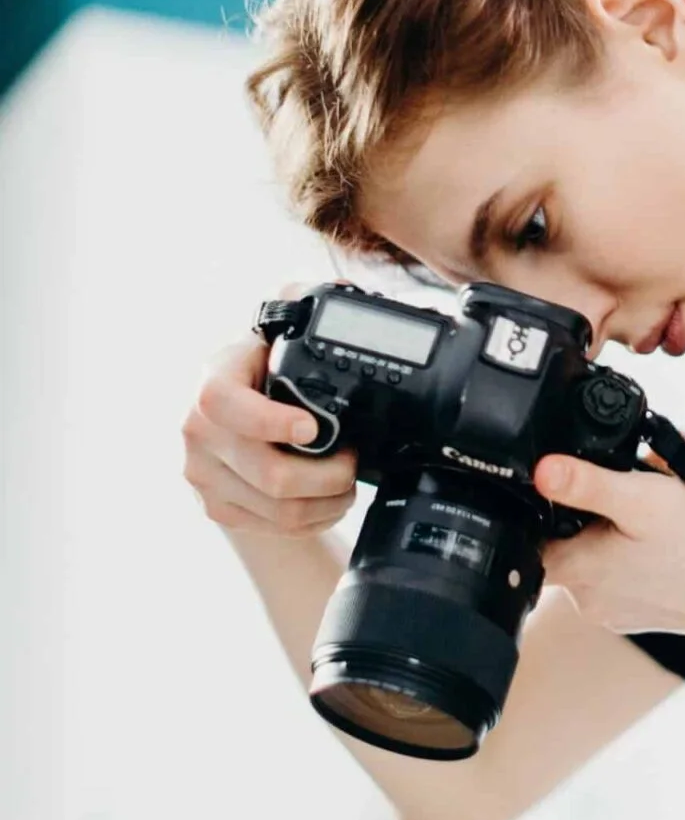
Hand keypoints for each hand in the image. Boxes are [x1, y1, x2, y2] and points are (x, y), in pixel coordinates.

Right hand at [181, 280, 358, 535]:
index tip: (313, 428)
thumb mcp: (276, 336)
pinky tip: (327, 502)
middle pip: (267, 474)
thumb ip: (297, 305)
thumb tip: (328, 291)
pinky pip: (273, 529)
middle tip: (353, 460)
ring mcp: (202, 475)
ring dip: (327, 502)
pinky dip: (313, 520)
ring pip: (277, 510)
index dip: (270, 421)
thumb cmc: (265, 373)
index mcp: (211, 382)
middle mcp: (196, 431)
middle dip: (328, 474)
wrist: (237, 420)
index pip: (223, 404)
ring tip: (348, 484)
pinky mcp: (216, 508)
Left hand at [532, 448, 684, 644]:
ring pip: (599, 555)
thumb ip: (586, 482)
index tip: (569, 485)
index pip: (527, 540)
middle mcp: (590, 600)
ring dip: (619, 528)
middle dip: (589, 511)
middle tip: (629, 489)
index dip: (539, 508)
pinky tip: (673, 536)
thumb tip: (539, 471)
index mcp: (578, 572)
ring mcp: (619, 611)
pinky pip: (629, 572)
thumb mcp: (642, 499)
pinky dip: (643, 549)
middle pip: (565, 542)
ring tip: (657, 511)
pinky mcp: (646, 613)